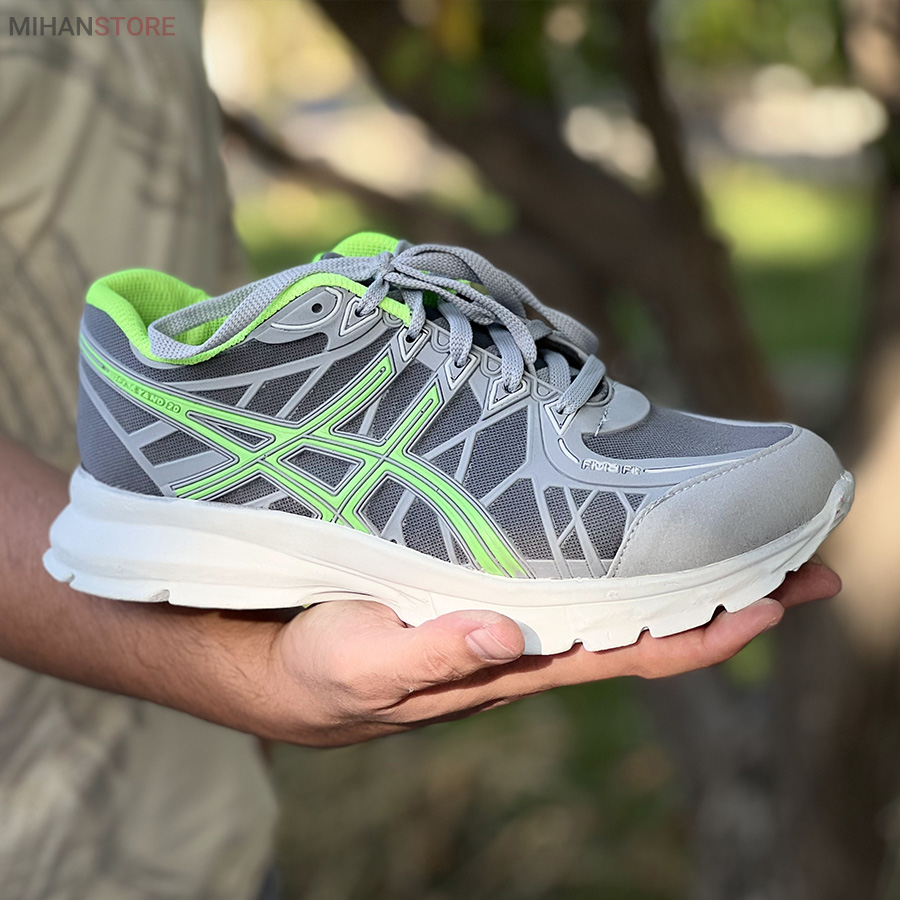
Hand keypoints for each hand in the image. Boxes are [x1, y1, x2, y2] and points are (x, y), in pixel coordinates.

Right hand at [267, 560, 839, 745]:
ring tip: (745, 533)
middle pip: (651, 623)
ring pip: (622, 595)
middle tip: (805, 560)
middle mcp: (532, 640)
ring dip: (687, 570)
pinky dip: (626, 552)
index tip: (778, 603)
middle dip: (730, 598)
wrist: (289, 670)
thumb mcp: (368, 665)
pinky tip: (639, 522)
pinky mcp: (488, 584)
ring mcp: (516, 616)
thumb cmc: (327, 673)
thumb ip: (434, 655)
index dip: (709, 633)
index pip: (633, 653)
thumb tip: (507, 633)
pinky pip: (576, 570)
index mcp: (516, 664)